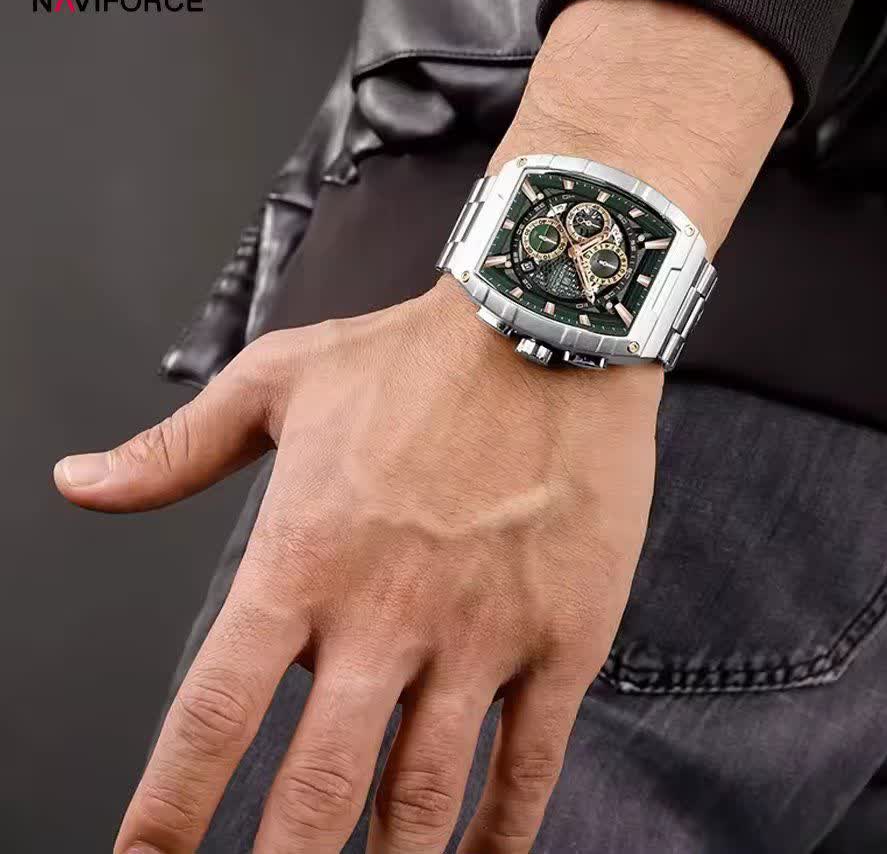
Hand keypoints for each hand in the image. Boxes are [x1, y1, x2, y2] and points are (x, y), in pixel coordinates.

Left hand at [55, 277, 661, 852]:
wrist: (549, 328)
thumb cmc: (414, 355)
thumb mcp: (280, 382)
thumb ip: (176, 450)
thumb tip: (78, 483)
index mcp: (303, 555)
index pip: (213, 717)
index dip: (167, 812)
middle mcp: (386, 611)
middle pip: (313, 791)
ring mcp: (480, 632)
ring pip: (422, 798)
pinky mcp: (562, 636)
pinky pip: (529, 765)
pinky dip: (499, 836)